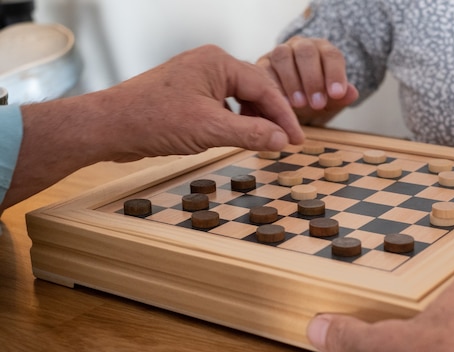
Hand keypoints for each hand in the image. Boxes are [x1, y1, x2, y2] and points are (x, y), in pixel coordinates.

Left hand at [101, 44, 304, 160]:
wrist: (111, 126)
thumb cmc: (154, 120)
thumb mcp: (211, 129)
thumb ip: (251, 134)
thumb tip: (281, 140)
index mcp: (218, 62)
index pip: (264, 88)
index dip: (284, 116)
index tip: (298, 139)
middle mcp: (209, 64)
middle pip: (254, 90)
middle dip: (271, 117)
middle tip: (287, 142)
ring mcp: (197, 79)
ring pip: (238, 98)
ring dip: (254, 120)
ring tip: (266, 141)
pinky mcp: (187, 95)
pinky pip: (222, 105)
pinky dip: (235, 121)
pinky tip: (239, 136)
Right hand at [257, 36, 358, 124]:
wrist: (288, 100)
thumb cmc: (312, 97)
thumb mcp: (329, 100)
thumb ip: (340, 97)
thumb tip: (352, 94)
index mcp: (323, 51)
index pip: (331, 56)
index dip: (335, 74)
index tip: (337, 94)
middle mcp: (301, 46)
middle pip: (307, 52)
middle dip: (313, 79)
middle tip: (317, 103)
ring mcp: (280, 53)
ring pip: (283, 57)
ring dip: (291, 81)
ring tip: (298, 105)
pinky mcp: (262, 64)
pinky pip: (264, 69)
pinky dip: (272, 85)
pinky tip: (280, 102)